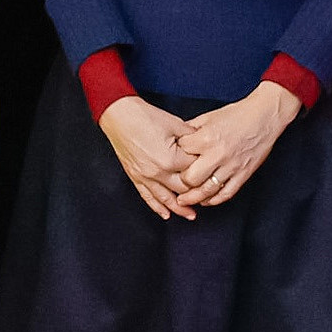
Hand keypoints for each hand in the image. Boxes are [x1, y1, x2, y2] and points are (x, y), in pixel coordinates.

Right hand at [98, 95, 197, 220]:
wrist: (120, 115)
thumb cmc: (145, 117)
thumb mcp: (175, 124)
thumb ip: (191, 138)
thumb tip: (202, 145)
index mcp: (170, 159)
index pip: (194, 171)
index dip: (204, 170)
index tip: (211, 171)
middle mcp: (158, 172)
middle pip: (183, 190)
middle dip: (196, 193)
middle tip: (207, 196)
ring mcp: (145, 176)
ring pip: (166, 199)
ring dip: (179, 209)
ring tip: (191, 216)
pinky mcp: (135, 177)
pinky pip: (148, 197)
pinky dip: (157, 207)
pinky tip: (166, 215)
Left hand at [172, 82, 300, 209]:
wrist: (264, 116)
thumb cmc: (237, 114)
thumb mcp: (208, 117)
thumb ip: (190, 129)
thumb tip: (174, 139)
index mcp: (206, 138)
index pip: (181, 154)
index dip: (173, 157)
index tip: (171, 161)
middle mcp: (217, 154)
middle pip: (191, 178)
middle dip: (181, 181)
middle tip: (176, 182)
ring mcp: (231, 166)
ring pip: (207, 190)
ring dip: (193, 198)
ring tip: (184, 200)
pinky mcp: (243, 174)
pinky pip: (226, 193)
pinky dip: (214, 200)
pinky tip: (206, 200)